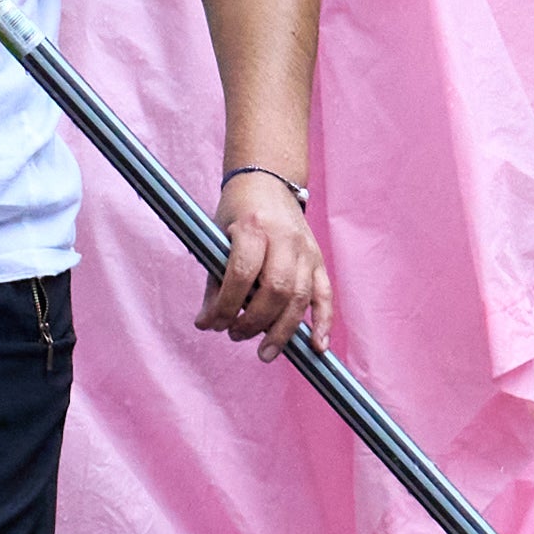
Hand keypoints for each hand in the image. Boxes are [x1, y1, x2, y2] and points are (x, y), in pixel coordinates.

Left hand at [200, 169, 328, 349]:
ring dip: (282, 331)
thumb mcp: (217, 237)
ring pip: (300, 296)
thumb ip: (216, 281)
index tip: (213, 324)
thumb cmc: (237, 212)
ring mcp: (306, 250)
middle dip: (254, 322)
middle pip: (276, 289)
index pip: (242, 274)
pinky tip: (316, 347)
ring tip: (264, 352)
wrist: (268, 181)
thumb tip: (208, 323)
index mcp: (254, 227)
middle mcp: (284, 238)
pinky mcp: (318, 260)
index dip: (227, 305)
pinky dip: (323, 322)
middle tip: (236, 335)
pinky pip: (325, 295)